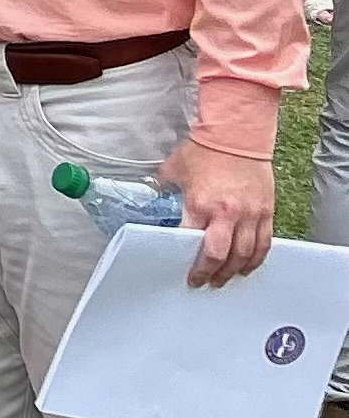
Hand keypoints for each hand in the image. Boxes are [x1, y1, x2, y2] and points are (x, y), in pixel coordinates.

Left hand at [157, 137, 276, 286]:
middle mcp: (227, 214)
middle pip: (220, 257)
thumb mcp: (173, 169)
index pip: (191, 242)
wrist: (236, 135)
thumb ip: (162, 188)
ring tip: (224, 279)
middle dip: (210, 274)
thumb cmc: (205, 149)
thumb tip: (151, 197)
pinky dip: (256, 258)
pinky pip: (264, 243)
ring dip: (234, 271)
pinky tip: (248, 266)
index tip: (183, 271)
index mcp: (200, 205)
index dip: (188, 260)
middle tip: (204, 282)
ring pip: (245, 255)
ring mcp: (250, 215)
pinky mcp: (266, 211)